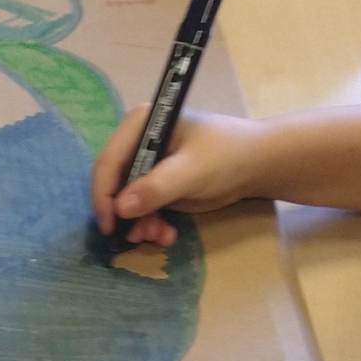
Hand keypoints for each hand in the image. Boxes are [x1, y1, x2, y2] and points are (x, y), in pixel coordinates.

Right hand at [91, 106, 264, 245]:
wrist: (257, 165)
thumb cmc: (227, 156)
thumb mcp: (192, 171)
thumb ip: (156, 187)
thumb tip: (120, 208)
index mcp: (140, 124)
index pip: (108, 161)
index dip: (104, 194)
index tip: (109, 225)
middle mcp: (137, 142)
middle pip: (113, 183)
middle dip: (125, 213)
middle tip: (140, 236)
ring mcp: (146, 164)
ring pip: (126, 201)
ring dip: (140, 224)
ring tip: (160, 236)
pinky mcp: (156, 183)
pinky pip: (141, 209)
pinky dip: (150, 224)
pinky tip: (167, 234)